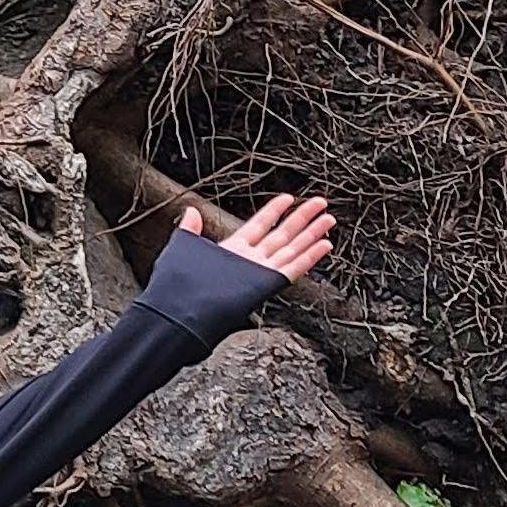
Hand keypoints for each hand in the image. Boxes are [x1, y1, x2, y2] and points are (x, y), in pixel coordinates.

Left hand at [183, 190, 333, 284]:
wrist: (182, 309)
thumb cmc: (179, 283)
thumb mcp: (183, 247)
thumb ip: (191, 229)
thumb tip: (191, 211)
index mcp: (233, 248)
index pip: (259, 224)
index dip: (274, 210)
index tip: (287, 197)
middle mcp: (250, 260)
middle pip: (282, 233)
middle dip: (302, 218)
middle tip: (319, 203)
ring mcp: (261, 271)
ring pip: (293, 248)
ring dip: (311, 234)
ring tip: (328, 220)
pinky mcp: (268, 284)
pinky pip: (294, 268)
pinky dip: (310, 257)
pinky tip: (324, 245)